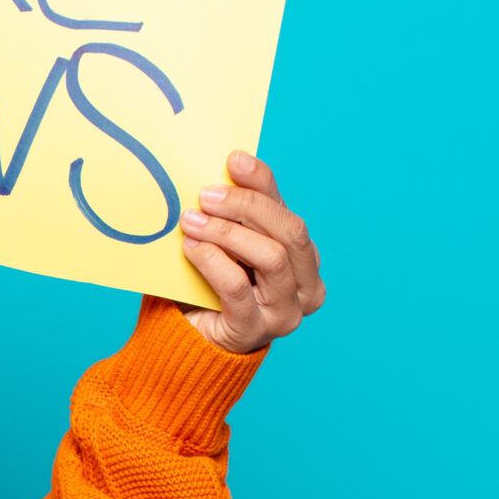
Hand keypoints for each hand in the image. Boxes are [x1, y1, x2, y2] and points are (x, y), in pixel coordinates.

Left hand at [176, 151, 326, 353]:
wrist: (190, 340)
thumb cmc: (211, 284)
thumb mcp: (229, 243)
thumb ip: (236, 215)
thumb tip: (224, 167)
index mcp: (305, 258)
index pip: (288, 212)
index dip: (262, 183)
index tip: (233, 159)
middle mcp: (307, 286)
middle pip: (289, 231)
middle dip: (247, 206)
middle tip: (206, 194)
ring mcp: (286, 312)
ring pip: (270, 257)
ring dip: (227, 232)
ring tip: (191, 220)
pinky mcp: (256, 330)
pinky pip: (238, 287)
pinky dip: (213, 261)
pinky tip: (191, 248)